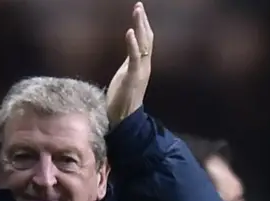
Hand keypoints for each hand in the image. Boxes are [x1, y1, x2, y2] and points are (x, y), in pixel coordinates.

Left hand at [106, 2, 153, 126]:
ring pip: (143, 45)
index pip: (145, 41)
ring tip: (137, 11)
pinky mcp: (133, 78)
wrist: (123, 120)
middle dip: (143, 21)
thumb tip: (131, 52)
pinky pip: (134, 58)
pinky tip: (129, 31)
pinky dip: (132, 44)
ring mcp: (140, 71)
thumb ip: (130, 63)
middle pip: (147, 39)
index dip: (142, 26)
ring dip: (140, 27)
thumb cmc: (122, 100)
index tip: (139, 11)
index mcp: (141, 65)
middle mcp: (144, 66)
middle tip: (139, 5)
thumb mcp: (125, 76)